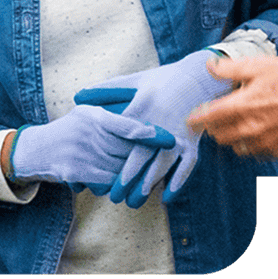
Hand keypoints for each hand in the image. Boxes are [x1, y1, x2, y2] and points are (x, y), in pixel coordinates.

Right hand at [12, 107, 174, 194]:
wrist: (35, 150)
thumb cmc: (69, 129)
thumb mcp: (86, 113)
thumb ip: (111, 113)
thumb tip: (143, 116)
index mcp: (93, 115)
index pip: (127, 124)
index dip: (150, 133)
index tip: (170, 137)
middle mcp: (87, 131)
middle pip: (126, 150)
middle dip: (146, 158)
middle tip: (167, 162)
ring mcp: (80, 152)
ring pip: (118, 169)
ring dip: (133, 175)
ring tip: (149, 177)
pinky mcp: (75, 171)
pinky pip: (104, 182)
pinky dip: (115, 185)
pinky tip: (121, 186)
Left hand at [75, 50, 234, 206]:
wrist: (200, 76)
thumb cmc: (163, 80)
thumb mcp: (135, 81)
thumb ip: (106, 90)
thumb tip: (77, 96)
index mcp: (143, 106)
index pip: (123, 137)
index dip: (111, 157)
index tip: (98, 174)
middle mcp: (161, 122)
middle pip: (141, 156)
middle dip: (127, 180)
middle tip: (114, 198)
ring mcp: (179, 133)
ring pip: (162, 165)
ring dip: (148, 186)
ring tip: (134, 202)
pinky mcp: (193, 140)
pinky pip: (187, 165)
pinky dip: (177, 182)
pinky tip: (165, 198)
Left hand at [185, 54, 277, 160]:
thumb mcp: (257, 66)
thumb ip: (230, 68)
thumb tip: (210, 66)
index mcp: (241, 106)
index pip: (209, 117)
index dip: (197, 119)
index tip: (191, 120)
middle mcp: (249, 129)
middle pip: (220, 136)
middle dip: (215, 128)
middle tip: (218, 119)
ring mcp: (264, 143)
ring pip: (238, 147)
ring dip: (234, 138)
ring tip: (240, 126)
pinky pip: (259, 153)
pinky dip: (255, 145)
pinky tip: (261, 134)